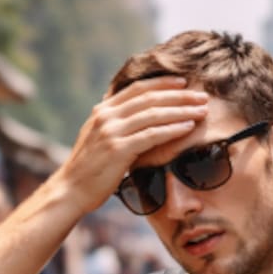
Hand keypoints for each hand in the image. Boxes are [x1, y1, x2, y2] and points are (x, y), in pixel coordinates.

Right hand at [52, 77, 208, 212]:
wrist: (71, 190)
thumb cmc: (88, 168)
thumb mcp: (96, 137)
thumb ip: (113, 123)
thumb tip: (132, 115)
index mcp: (102, 110)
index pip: (137, 88)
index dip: (162, 83)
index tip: (183, 83)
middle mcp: (106, 117)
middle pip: (150, 98)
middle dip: (179, 96)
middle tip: (201, 97)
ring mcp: (111, 132)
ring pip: (154, 114)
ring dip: (182, 111)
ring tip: (201, 111)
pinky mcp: (118, 149)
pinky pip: (152, 135)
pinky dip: (172, 129)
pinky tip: (188, 128)